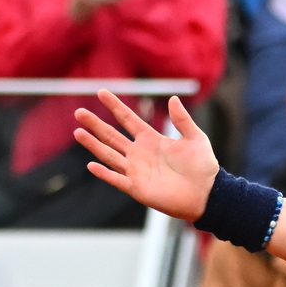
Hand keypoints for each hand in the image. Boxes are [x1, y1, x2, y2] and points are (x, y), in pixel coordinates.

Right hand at [75, 91, 223, 220]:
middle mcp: (140, 154)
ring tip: (78, 132)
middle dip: (95, 124)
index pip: (128, 119)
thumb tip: (173, 98)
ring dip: (93, 144)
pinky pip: (117, 180)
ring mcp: (137, 171)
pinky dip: (104, 173)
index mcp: (152, 139)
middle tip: (79, 112)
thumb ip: (182, 119)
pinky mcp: (138, 188)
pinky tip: (91, 164)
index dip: (115, 106)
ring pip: (109, 154)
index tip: (101, 92)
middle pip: (112, 135)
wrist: (207, 194)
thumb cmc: (203, 167)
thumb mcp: (195, 138)